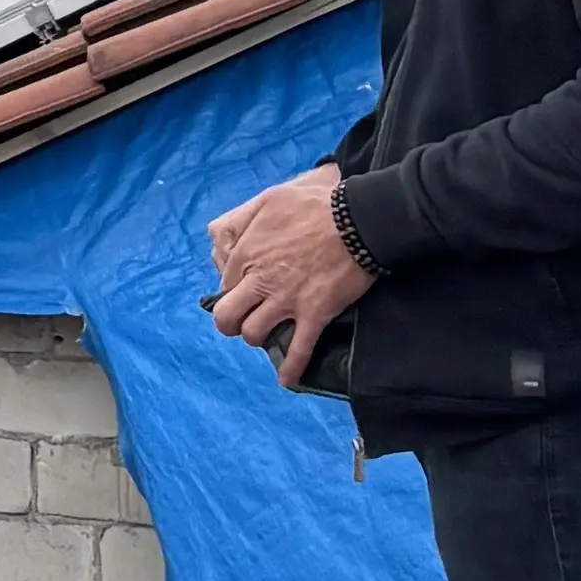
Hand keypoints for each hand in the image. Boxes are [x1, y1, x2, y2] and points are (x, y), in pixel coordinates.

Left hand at [204, 162, 370, 389]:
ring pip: (254, 334)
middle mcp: (260, 280)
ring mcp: (286, 300)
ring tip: (265, 335)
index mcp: (246, 252)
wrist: (358, 219)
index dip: (230, 290)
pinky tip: (286, 380)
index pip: (224, 284)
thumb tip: (222, 238)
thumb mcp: (267, 200)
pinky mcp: (314, 314)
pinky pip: (298, 349)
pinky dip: (291, 369)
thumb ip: (240, 219)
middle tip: (241, 320)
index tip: (242, 291)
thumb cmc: (314, 204)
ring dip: (257, 338)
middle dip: (230, 322)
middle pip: (227, 315)